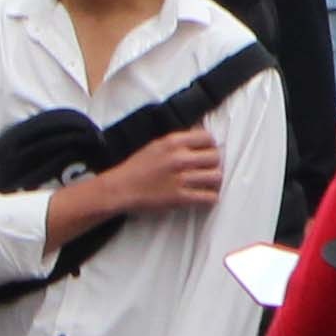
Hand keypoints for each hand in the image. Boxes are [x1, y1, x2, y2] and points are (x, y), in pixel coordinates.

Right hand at [97, 131, 224, 216]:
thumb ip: (179, 141)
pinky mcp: (180, 198)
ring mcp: (181, 178)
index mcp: (173, 142)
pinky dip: (210, 198)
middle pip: (216, 157)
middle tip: (207, 170)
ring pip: (216, 177)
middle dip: (213, 164)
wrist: (119, 189)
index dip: (210, 146)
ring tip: (207, 184)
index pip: (208, 138)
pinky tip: (204, 197)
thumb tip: (201, 136)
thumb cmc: (136, 168)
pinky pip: (209, 197)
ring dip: (214, 182)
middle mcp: (179, 158)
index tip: (207, 153)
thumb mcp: (157, 145)